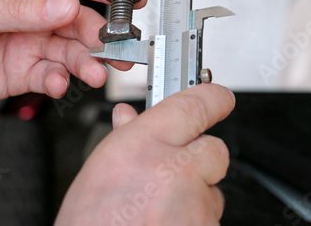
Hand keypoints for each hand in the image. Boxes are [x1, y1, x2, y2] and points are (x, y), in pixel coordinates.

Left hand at [0, 0, 145, 113]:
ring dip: (86, 62)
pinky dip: (59, 82)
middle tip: (117, 47)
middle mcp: (31, 12)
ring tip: (94, 72)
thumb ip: (23, 10)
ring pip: (71, 50)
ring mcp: (30, 42)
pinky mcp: (24, 71)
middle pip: (79, 19)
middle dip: (101, 33)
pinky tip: (55, 85)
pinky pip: (52, 76)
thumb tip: (65, 5)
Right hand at [55, 83, 234, 225]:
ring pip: (213, 189)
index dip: (212, 97)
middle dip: (200, 158)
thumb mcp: (99, 172)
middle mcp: (173, 170)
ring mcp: (194, 205)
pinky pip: (210, 217)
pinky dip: (194, 220)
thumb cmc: (92, 223)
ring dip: (195, 196)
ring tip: (159, 210)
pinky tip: (166, 224)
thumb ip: (124, 138)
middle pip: (214, 148)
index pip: (193, 105)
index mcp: (141, 146)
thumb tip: (129, 116)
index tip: (218, 97)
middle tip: (174, 174)